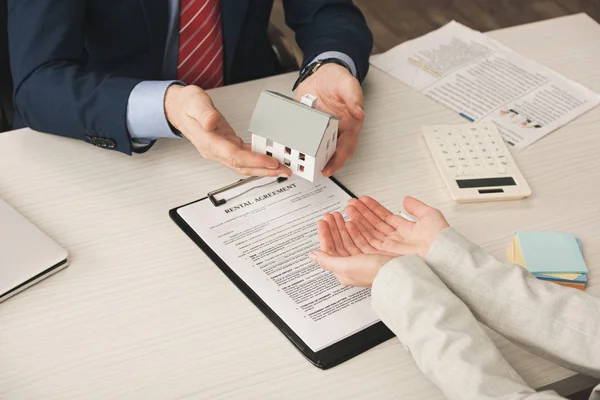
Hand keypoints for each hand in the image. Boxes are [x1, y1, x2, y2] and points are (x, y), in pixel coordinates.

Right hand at [165, 85, 290, 176]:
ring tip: (281, 169)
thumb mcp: (194, 102)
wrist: (178, 108)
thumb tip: (212, 122)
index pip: (234, 156)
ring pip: (244, 165)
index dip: (254, 161)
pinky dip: (258, 160)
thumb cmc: (186, 104)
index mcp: (208, 142)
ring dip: (263, 169)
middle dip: (264, 171)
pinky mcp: (226, 146)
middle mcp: (215, 150)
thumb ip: (204, 113)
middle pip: (242, 166)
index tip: (270, 161)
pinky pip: (244, 158)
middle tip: (283, 171)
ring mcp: (220, 150)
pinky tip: (269, 159)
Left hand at [295, 63, 364, 176]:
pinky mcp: (306, 125)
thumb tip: (359, 113)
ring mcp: (320, 129)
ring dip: (306, 157)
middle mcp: (335, 130)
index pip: (345, 148)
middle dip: (319, 164)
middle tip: (308, 170)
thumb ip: (354, 98)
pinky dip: (295, 144)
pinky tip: (287, 147)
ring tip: (295, 163)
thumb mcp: (348, 85)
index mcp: (349, 125)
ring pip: (314, 149)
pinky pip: (301, 138)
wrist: (322, 72)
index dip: (337, 161)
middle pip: (329, 153)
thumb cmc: (338, 80)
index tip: (327, 169)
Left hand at [309, 212, 394, 286]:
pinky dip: (358, 227)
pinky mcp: (377, 251)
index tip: (323, 222)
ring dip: (345, 224)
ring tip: (341, 214)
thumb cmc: (377, 273)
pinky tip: (354, 221)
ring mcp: (366, 257)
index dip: (325, 235)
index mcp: (345, 271)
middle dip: (334, 227)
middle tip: (331, 215)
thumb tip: (313, 256)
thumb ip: (328, 260)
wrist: (401, 273)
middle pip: (340, 242)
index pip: (330, 250)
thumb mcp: (346, 266)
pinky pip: (363, 236)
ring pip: (351, 237)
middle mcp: (355, 265)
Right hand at [344, 196, 449, 257]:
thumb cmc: (441, 239)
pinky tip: (352, 222)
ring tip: (349, 209)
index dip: (373, 208)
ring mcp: (390, 247)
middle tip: (351, 203)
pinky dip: (358, 231)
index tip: (363, 200)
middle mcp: (396, 239)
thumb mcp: (430, 215)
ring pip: (369, 231)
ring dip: (357, 219)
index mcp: (406, 230)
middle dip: (361, 212)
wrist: (442, 254)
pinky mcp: (385, 254)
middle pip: (374, 224)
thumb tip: (406, 199)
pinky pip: (367, 241)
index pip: (384, 217)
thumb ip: (416, 206)